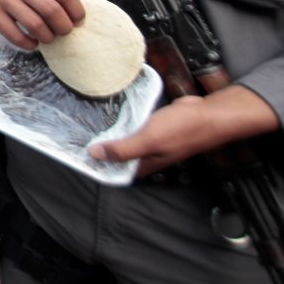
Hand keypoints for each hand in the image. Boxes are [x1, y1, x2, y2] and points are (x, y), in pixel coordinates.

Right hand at [0, 0, 83, 49]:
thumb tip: (73, 13)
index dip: (76, 11)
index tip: (78, 20)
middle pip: (52, 11)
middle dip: (64, 27)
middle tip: (64, 31)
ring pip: (35, 25)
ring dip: (47, 37)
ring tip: (48, 37)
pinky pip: (15, 35)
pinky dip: (29, 44)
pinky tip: (32, 42)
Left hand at [89, 85, 280, 175]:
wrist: (209, 114)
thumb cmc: (182, 129)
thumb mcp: (149, 140)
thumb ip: (123, 149)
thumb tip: (95, 154)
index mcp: (143, 165)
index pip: (114, 170)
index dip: (96, 164)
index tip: (75, 153)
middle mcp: (145, 156)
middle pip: (117, 156)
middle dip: (99, 148)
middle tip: (74, 135)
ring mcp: (150, 142)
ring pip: (124, 141)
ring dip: (109, 134)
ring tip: (85, 123)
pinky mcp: (154, 127)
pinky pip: (133, 127)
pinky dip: (122, 122)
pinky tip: (110, 113)